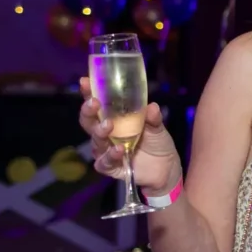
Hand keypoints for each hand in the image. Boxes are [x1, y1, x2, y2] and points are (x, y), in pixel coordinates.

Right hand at [79, 77, 181, 194]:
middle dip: (88, 111)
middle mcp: (106, 134)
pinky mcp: (110, 167)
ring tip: (109, 126)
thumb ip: (153, 118)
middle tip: (94, 103)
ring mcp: (106, 150)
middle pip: (88, 121)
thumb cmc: (158, 143)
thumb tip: (152, 106)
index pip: (97, 104)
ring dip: (100, 132)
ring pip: (95, 140)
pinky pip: (104, 162)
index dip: (88, 93)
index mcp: (114, 119)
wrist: (166, 169)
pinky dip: (110, 155)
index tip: (85, 82)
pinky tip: (119, 149)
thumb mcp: (158, 128)